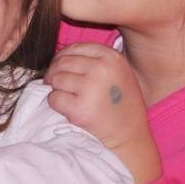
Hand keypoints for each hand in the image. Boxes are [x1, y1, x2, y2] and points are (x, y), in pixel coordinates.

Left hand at [45, 42, 160, 183]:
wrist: (131, 135)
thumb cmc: (121, 103)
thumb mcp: (118, 72)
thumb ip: (94, 60)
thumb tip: (59, 57)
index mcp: (111, 57)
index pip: (74, 48)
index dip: (62, 58)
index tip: (60, 69)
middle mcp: (101, 69)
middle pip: (62, 63)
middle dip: (55, 74)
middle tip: (58, 85)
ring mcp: (91, 88)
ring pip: (56, 79)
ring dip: (57, 89)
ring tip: (70, 98)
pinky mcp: (80, 109)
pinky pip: (53, 98)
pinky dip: (56, 104)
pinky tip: (70, 109)